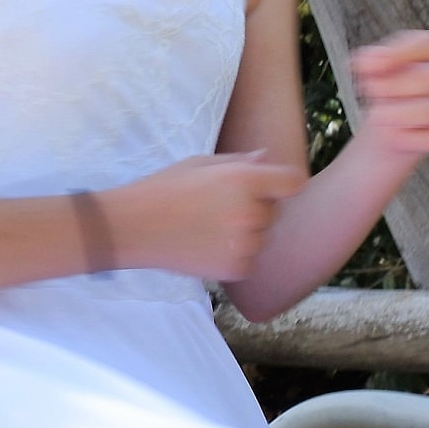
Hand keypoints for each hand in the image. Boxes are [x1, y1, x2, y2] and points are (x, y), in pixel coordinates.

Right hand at [105, 151, 303, 280]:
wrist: (134, 228)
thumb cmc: (164, 189)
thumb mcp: (200, 164)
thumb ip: (239, 162)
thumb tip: (266, 158)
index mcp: (246, 181)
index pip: (294, 182)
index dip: (283, 183)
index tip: (273, 188)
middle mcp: (251, 212)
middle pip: (275, 211)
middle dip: (256, 208)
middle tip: (219, 208)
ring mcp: (245, 244)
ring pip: (262, 237)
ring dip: (245, 234)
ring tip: (208, 228)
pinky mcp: (236, 268)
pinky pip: (249, 259)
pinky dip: (234, 255)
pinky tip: (206, 246)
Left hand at [349, 31, 428, 168]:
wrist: (386, 122)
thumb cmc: (385, 88)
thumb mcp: (373, 71)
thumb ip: (371, 63)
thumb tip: (364, 61)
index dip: (401, 53)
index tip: (371, 65)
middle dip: (401, 85)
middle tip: (372, 90)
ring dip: (406, 114)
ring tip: (377, 116)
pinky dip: (416, 138)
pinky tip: (393, 136)